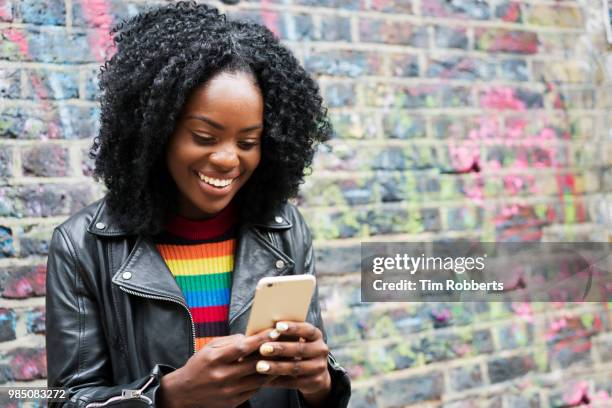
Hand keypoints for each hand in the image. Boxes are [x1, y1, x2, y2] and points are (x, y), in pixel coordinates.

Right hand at [158, 331, 274, 407]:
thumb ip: (230, 340)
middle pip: (254, 364)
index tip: (275, 331)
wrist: (185, 392)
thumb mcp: (210, 347)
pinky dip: (264, 380)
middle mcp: (222, 376)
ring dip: (272, 368)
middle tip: (286, 343)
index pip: (243, 347)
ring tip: (284, 357)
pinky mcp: (233, 402)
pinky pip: (255, 389)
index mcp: (215, 359)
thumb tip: (250, 337)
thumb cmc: (200, 364)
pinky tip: (271, 371)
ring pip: (258, 379)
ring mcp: (228, 391)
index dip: (261, 339)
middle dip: (272, 353)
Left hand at [254, 321, 331, 406]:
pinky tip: (263, 380)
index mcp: (316, 335)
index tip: (278, 326)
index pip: (307, 329)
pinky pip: (293, 383)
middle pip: (300, 349)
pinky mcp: (315, 382)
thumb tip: (263, 331)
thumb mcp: (297, 339)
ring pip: (296, 367)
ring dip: (276, 367)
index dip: (293, 328)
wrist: (315, 372)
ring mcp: (319, 367)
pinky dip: (277, 381)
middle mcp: (321, 350)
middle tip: (263, 348)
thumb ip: (285, 335)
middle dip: (281, 348)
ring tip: (260, 366)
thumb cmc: (297, 348)